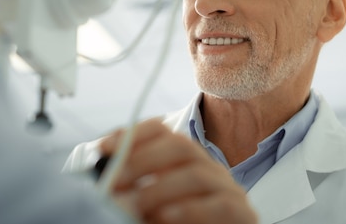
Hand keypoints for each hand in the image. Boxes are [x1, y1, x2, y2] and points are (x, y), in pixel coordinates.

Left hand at [100, 118, 257, 223]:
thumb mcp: (145, 204)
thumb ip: (128, 188)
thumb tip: (102, 171)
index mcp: (183, 159)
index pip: (161, 130)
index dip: (132, 134)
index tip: (103, 148)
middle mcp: (207, 167)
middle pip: (180, 145)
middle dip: (142, 160)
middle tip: (114, 180)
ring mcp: (227, 189)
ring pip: (197, 174)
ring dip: (160, 188)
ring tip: (136, 205)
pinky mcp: (242, 214)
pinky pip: (221, 205)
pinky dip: (190, 210)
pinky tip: (165, 216)